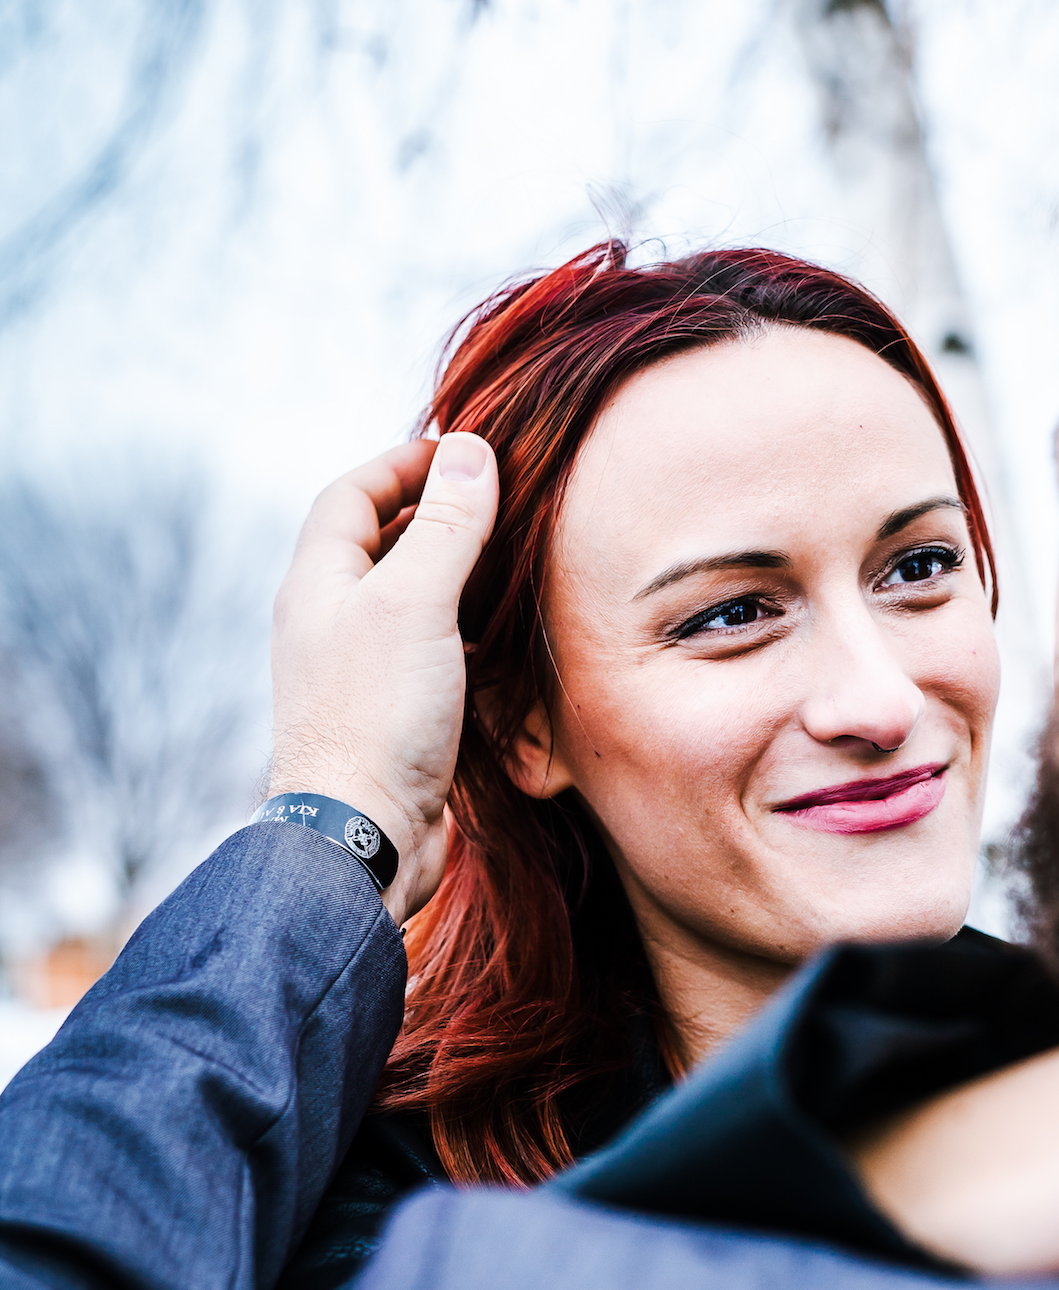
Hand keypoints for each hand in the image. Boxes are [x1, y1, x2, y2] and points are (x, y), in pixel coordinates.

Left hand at [267, 435, 497, 927]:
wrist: (361, 838)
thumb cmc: (376, 718)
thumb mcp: (416, 603)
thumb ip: (446, 526)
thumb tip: (470, 450)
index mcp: (318, 584)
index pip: (350, 495)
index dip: (401, 464)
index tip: (461, 452)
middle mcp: (330, 622)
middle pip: (377, 543)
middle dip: (433, 513)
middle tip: (496, 500)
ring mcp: (359, 670)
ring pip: (406, 599)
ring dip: (453, 572)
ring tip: (509, 559)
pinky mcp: (390, 714)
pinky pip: (427, 650)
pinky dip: (463, 629)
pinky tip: (502, 636)